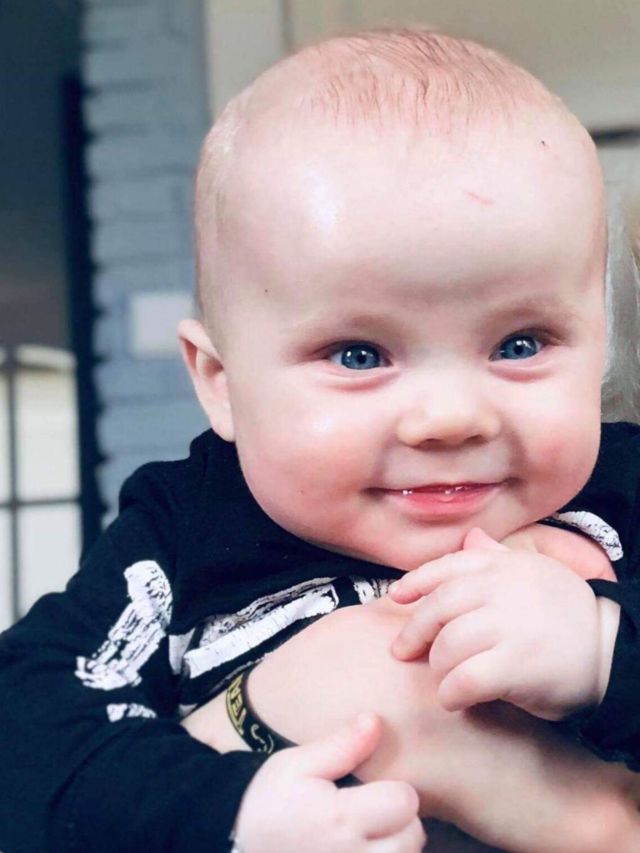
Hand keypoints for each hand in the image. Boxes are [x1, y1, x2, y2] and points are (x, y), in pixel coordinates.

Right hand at [233, 712, 425, 851]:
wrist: (234, 842)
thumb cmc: (269, 800)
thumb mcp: (297, 764)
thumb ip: (342, 745)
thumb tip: (376, 720)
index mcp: (341, 818)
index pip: (405, 802)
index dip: (396, 790)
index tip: (377, 789)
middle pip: (413, 838)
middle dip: (401, 821)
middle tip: (375, 811)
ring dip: (396, 847)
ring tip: (371, 834)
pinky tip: (365, 848)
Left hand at [389, 527, 619, 719]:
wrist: (612, 652)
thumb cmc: (567, 616)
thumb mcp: (536, 574)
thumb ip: (498, 559)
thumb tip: (470, 538)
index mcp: (505, 565)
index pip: (448, 567)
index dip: (416, 582)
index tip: (396, 597)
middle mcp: (504, 588)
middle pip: (438, 608)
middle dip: (415, 632)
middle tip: (404, 651)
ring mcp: (510, 625)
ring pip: (447, 646)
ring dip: (437, 668)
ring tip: (444, 677)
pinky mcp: (517, 664)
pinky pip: (464, 680)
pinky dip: (451, 693)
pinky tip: (455, 699)